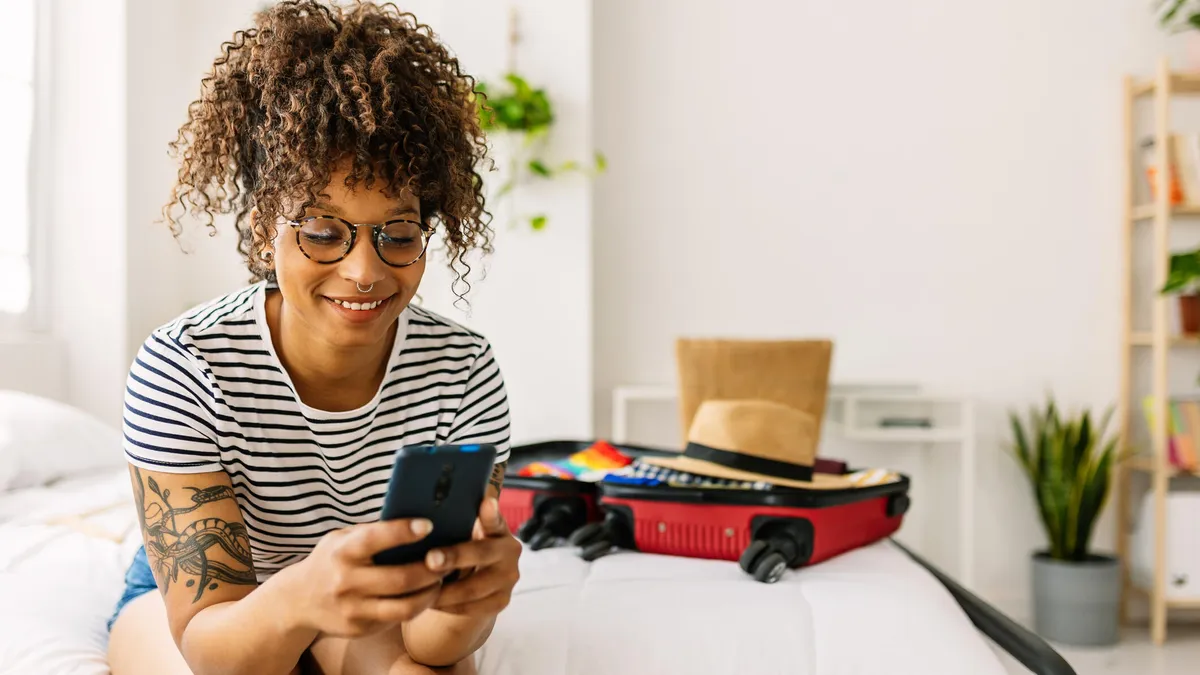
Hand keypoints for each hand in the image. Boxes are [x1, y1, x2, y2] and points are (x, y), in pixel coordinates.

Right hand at [292, 518, 445, 637]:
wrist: (298, 600)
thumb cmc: (332, 560)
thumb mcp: (342, 539)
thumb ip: (372, 532)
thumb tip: (416, 517)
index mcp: (342, 551)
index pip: (375, 539)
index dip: (403, 531)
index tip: (428, 525)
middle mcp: (346, 582)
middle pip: (401, 579)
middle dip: (432, 570)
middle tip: (448, 560)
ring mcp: (352, 609)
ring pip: (405, 607)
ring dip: (430, 593)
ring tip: (440, 581)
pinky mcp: (359, 629)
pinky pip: (396, 619)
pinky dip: (416, 607)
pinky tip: (425, 595)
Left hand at [424, 497, 520, 616]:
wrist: (477, 583)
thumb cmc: (463, 551)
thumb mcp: (462, 535)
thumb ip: (455, 526)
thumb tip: (423, 519)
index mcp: (499, 529)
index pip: (495, 520)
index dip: (491, 513)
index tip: (486, 503)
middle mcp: (509, 552)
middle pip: (482, 554)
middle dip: (454, 557)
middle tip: (430, 559)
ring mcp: (508, 579)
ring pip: (473, 588)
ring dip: (444, 590)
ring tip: (420, 587)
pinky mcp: (501, 601)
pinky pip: (470, 608)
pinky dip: (447, 606)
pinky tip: (429, 602)